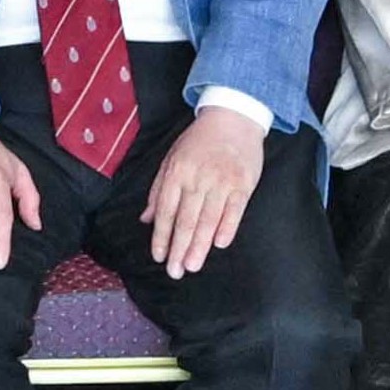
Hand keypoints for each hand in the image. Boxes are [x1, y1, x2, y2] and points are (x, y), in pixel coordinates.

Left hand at [142, 100, 265, 277]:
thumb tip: (145, 219)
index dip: (161, 236)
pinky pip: (234, 211)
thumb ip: (158, 189)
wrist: (233, 117)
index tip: (159, 256)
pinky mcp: (243, 183)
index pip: (166, 210)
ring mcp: (222, 181)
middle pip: (186, 220)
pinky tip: (218, 245)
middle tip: (175, 272)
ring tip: (193, 266)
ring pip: (208, 220)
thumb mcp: (171, 157)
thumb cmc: (199, 140)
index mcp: (177, 172)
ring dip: (200, 246)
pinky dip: (226, 229)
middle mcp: (198, 178)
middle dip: (179, 248)